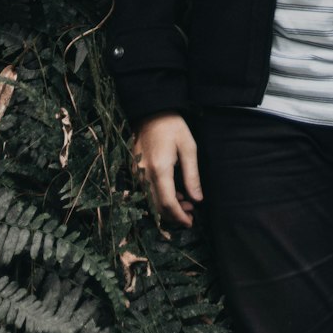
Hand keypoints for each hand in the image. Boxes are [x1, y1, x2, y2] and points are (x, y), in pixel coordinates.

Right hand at [133, 112, 202, 227]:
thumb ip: (192, 175)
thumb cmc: (172, 126)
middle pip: (157, 206)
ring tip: (186, 202)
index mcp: (159, 169)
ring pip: (150, 200)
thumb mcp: (188, 148)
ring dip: (167, 206)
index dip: (179, 216)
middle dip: (174, 214)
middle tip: (191, 213)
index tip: (190, 222)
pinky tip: (174, 191)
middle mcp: (144, 174)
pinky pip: (146, 190)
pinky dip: (159, 196)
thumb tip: (197, 199)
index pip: (167, 203)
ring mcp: (137, 172)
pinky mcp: (134, 168)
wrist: (150, 110)